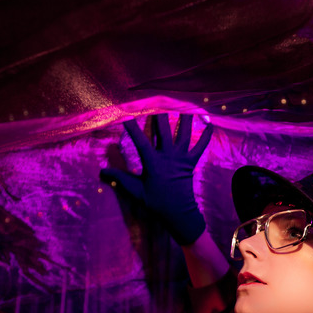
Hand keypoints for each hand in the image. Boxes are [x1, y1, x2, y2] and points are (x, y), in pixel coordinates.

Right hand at [101, 114, 213, 244]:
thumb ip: (120, 178)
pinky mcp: (191, 162)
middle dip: (160, 114)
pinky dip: (206, 135)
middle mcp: (168, 156)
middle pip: (164, 130)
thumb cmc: (156, 202)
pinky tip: (210, 123)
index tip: (125, 115)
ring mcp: (181, 158)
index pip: (140, 140)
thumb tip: (102, 171)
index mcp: (153, 162)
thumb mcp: (136, 191)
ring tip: (185, 104)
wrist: (179, 213)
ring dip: (185, 119)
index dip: (132, 127)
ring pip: (184, 134)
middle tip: (157, 99)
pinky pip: (201, 147)